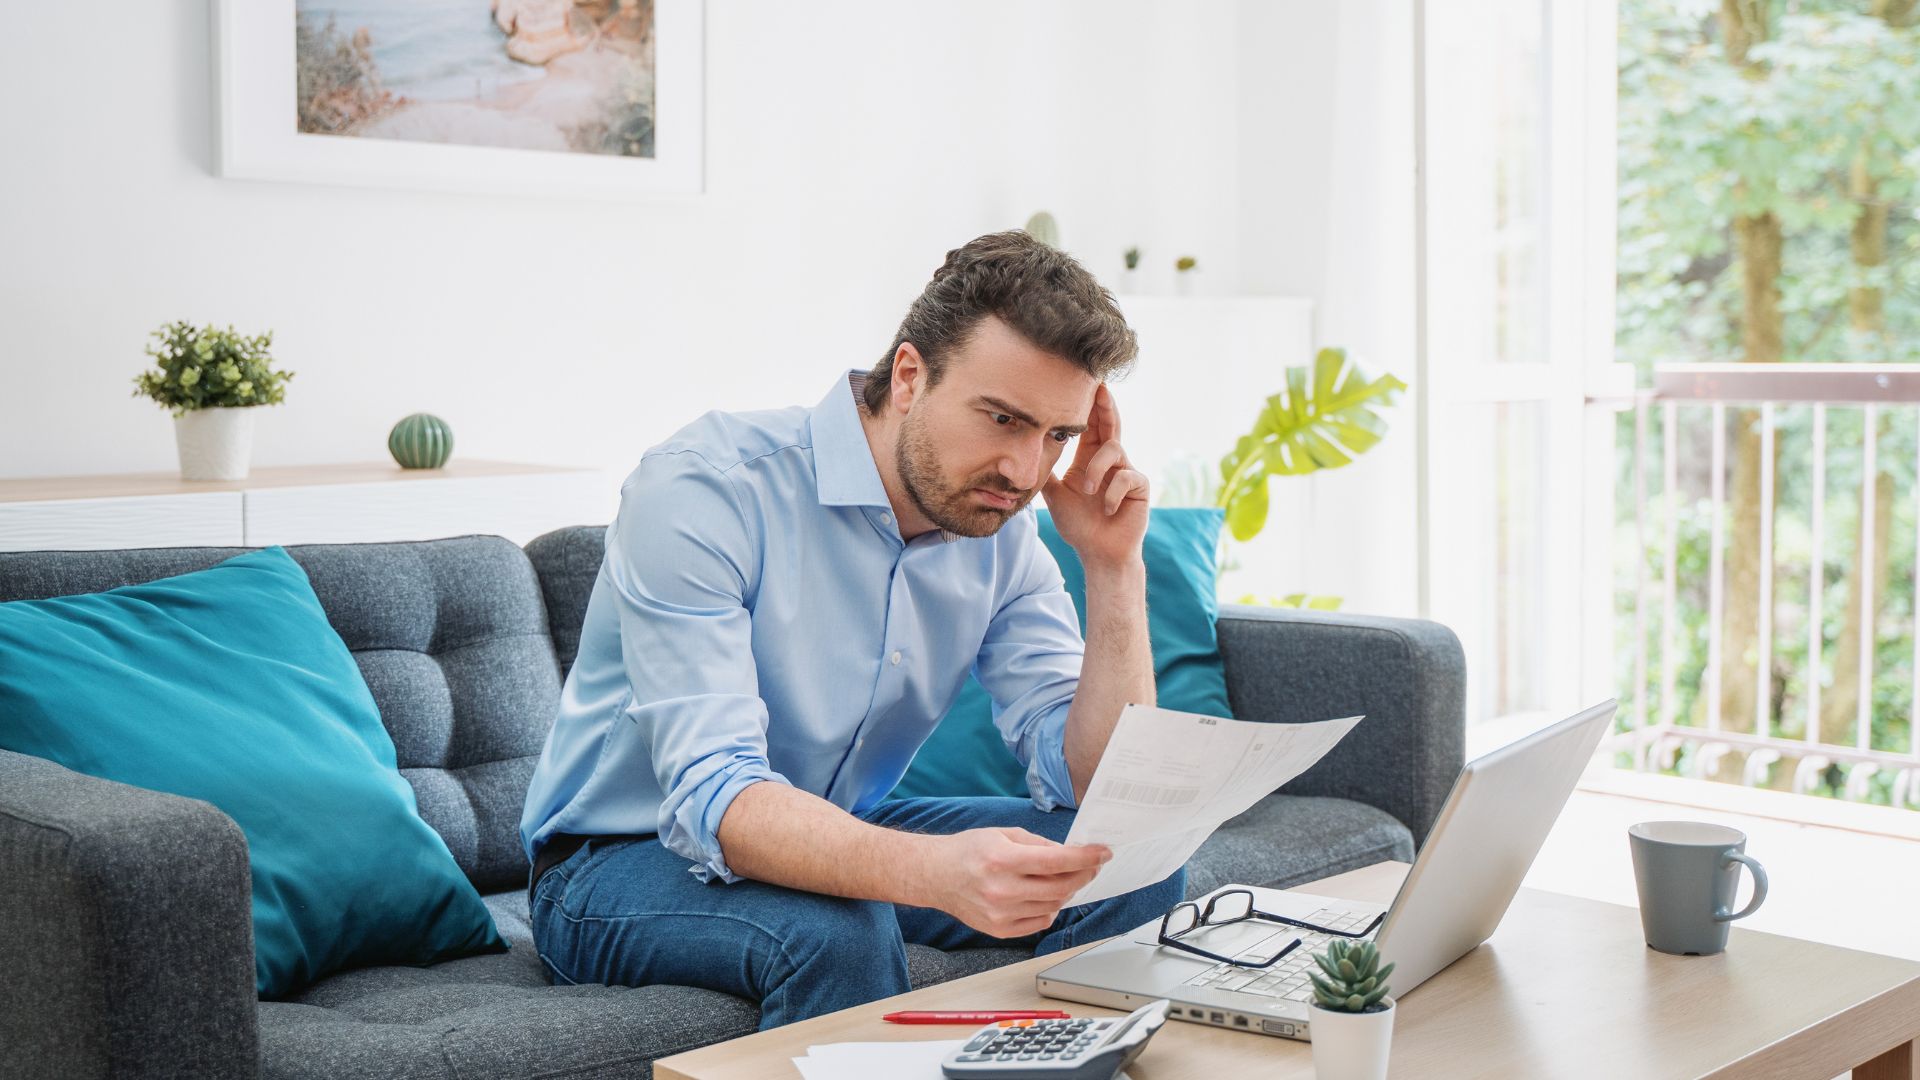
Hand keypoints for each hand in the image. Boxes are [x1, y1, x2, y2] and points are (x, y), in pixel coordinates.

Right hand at [930, 827, 1110, 938]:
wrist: (935, 875)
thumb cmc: (968, 851)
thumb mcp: (1004, 834)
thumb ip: (1039, 844)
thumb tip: (1069, 854)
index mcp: (1003, 860)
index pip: (1057, 861)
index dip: (1086, 857)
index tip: (1103, 853)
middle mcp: (1002, 890)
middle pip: (1061, 887)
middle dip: (1084, 875)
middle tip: (1092, 866)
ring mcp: (1001, 913)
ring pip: (1053, 906)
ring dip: (1067, 891)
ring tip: (1066, 878)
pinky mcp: (1000, 929)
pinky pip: (1040, 922)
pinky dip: (1051, 908)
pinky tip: (1046, 895)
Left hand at [1042, 384, 1148, 568]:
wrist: (1098, 554)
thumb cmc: (1079, 525)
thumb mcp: (1055, 495)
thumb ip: (1046, 471)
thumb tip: (1023, 451)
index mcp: (1090, 459)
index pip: (1089, 426)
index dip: (1086, 405)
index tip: (1081, 382)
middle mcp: (1110, 461)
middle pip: (1110, 423)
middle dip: (1104, 404)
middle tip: (1099, 384)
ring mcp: (1127, 472)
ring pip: (1114, 450)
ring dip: (1097, 470)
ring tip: (1088, 491)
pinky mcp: (1139, 487)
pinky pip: (1127, 476)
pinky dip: (1112, 493)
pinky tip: (1106, 509)